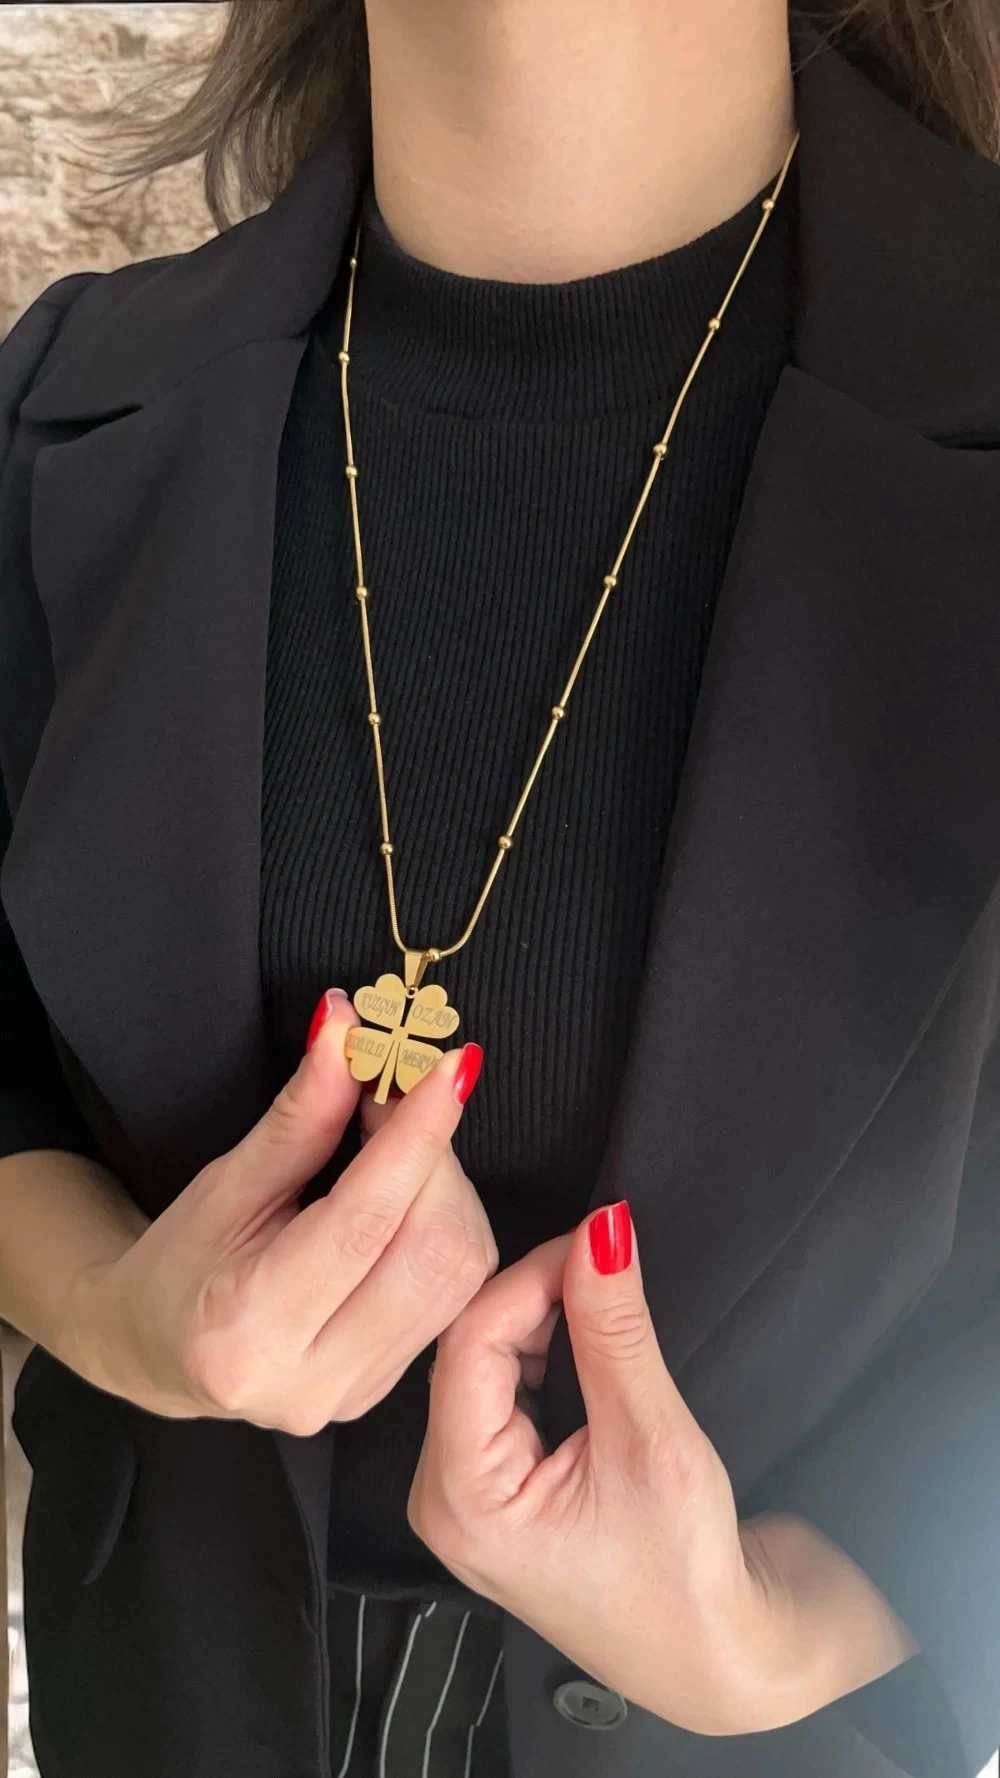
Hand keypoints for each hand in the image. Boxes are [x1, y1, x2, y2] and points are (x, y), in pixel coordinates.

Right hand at [69, 991, 495, 1431]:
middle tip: (407, 1097)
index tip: (449, 1067)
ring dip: (450, 1189)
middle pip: (430, 1251)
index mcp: (249, 1329)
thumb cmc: (181, 1261)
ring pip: (460, 1274)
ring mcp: (357, 1394)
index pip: (364, 1221)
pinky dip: (450, 1227)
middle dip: (436, 1158)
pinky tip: (414, 1195)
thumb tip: (347, 1028)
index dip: (417, 1136)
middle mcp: (311, 1380)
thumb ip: (299, 1117)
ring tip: (405, 1145)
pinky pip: (457, 1297)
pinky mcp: (389, 1390)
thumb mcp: (224, 1182)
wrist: (158, 1349)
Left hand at [408, 1204, 918, 1735]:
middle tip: (600, 1257)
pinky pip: (500, 1395)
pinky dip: (539, 1354)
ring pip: (483, 1367)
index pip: (469, 1344)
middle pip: (467, 1352)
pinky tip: (581, 1335)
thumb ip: (615, 1329)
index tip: (592, 1237)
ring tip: (598, 1292)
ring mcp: (469, 1497)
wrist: (725, 1659)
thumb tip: (602, 1234)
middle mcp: (446, 1498)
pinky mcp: (500, 1491)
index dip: (530, 1276)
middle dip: (533, 1295)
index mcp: (461, 1498)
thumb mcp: (652, 1438)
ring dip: (538, 1322)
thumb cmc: (687, 1582)